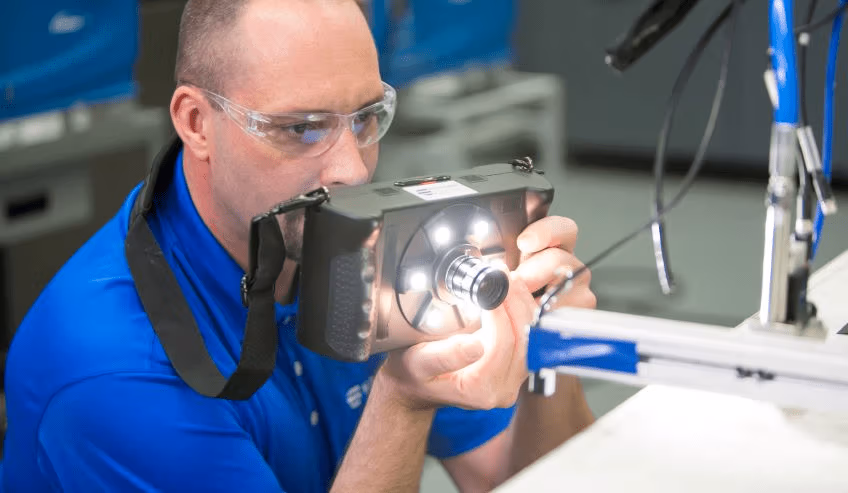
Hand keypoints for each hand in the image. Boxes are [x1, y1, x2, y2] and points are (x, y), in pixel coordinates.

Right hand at [378, 216, 594, 412]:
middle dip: (516, 303)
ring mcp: (512, 381)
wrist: (416, 387)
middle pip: (523, 340)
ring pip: (531, 338)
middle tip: (503, 275)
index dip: (500, 312)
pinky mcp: (516, 370)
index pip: (502, 344)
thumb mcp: (418, 362)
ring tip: (508, 280)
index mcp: (480, 389)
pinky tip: (513, 294)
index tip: (492, 285)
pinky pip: (529, 338)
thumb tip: (475, 346)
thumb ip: (446, 356)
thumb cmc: (415, 373)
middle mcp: (502, 390)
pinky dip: (524, 313)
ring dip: (523, 306)